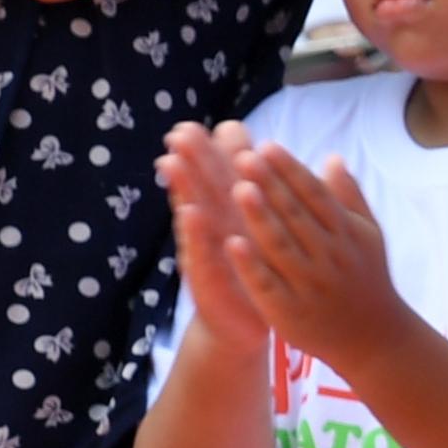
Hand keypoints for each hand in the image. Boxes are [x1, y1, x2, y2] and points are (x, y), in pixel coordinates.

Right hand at [157, 121, 270, 344]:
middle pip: (207, 183)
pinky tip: (190, 214)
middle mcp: (220, 223)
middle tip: (182, 131)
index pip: (234, 173)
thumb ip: (268, 194)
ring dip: (183, 186)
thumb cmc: (259, 267)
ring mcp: (208, 247)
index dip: (229, 152)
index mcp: (240, 208)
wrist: (245, 322)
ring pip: (195, 209)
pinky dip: (195, 233)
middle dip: (195, 157)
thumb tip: (277, 158)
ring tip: (171, 161)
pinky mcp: (205, 275)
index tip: (227, 125)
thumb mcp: (266, 227)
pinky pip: (200, 251)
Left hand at [226, 145, 407, 372]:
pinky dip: (250, 264)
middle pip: (296, 215)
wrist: (375, 338)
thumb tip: (331, 157)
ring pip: (281, 246)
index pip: (315, 195)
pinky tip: (231, 243)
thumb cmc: (367, 280)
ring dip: (259, 217)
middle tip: (243, 157)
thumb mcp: (368, 235)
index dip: (290, 170)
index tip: (267, 146)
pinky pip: (268, 284)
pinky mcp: (291, 311)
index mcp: (347, 233)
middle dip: (270, 185)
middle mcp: (330, 255)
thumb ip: (348, 197)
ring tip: (236, 189)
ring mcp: (310, 283)